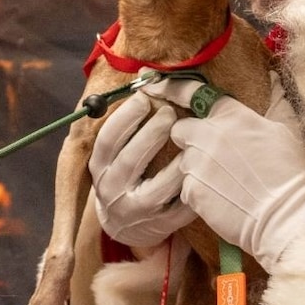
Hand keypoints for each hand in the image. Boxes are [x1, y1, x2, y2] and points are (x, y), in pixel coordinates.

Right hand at [88, 92, 196, 246]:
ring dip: (178, 162)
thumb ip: (126, 125)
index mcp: (100, 167)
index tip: (144, 97)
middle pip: (131, 160)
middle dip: (152, 133)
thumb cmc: (125, 176)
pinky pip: (180, 207)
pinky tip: (205, 170)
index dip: (125, 117)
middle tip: (170, 113)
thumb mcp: (114, 155)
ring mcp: (135, 211)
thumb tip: (146, 77)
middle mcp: (112, 190)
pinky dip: (193, 187)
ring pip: (159, 187)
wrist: (124, 226)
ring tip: (194, 140)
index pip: (108, 140)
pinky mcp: (159, 225)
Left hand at [145, 79, 304, 271]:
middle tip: (211, 153)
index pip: (190, 92)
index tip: (152, 84)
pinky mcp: (192, 191)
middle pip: (179, 129)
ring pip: (183, 161)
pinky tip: (222, 199)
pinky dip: (199, 192)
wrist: (285, 217)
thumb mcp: (287, 131)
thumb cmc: (290, 174)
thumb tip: (274, 81)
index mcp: (232, 115)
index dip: (169, 87)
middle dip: (189, 139)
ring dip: (196, 168)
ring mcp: (197, 164)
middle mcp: (208, 135)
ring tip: (224, 182)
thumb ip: (275, 103)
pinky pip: (186, 187)